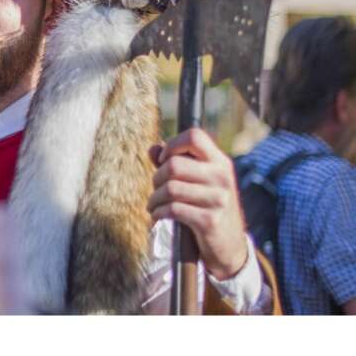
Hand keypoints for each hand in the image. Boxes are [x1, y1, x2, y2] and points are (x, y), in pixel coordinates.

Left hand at [147, 128, 248, 280]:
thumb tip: (153, 149)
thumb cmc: (207, 207)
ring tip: (154, 204)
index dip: (173, 145)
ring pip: (170, 188)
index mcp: (220, 162)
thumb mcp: (198, 181)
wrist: (229, 246)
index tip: (165, 160)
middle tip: (156, 188)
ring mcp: (219, 200)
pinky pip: (173, 209)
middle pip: (174, 165)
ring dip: (154, 198)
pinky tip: (158, 215)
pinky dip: (159, 212)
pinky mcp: (210, 221)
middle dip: (157, 177)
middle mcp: (222, 177)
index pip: (194, 137)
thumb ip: (175, 163)